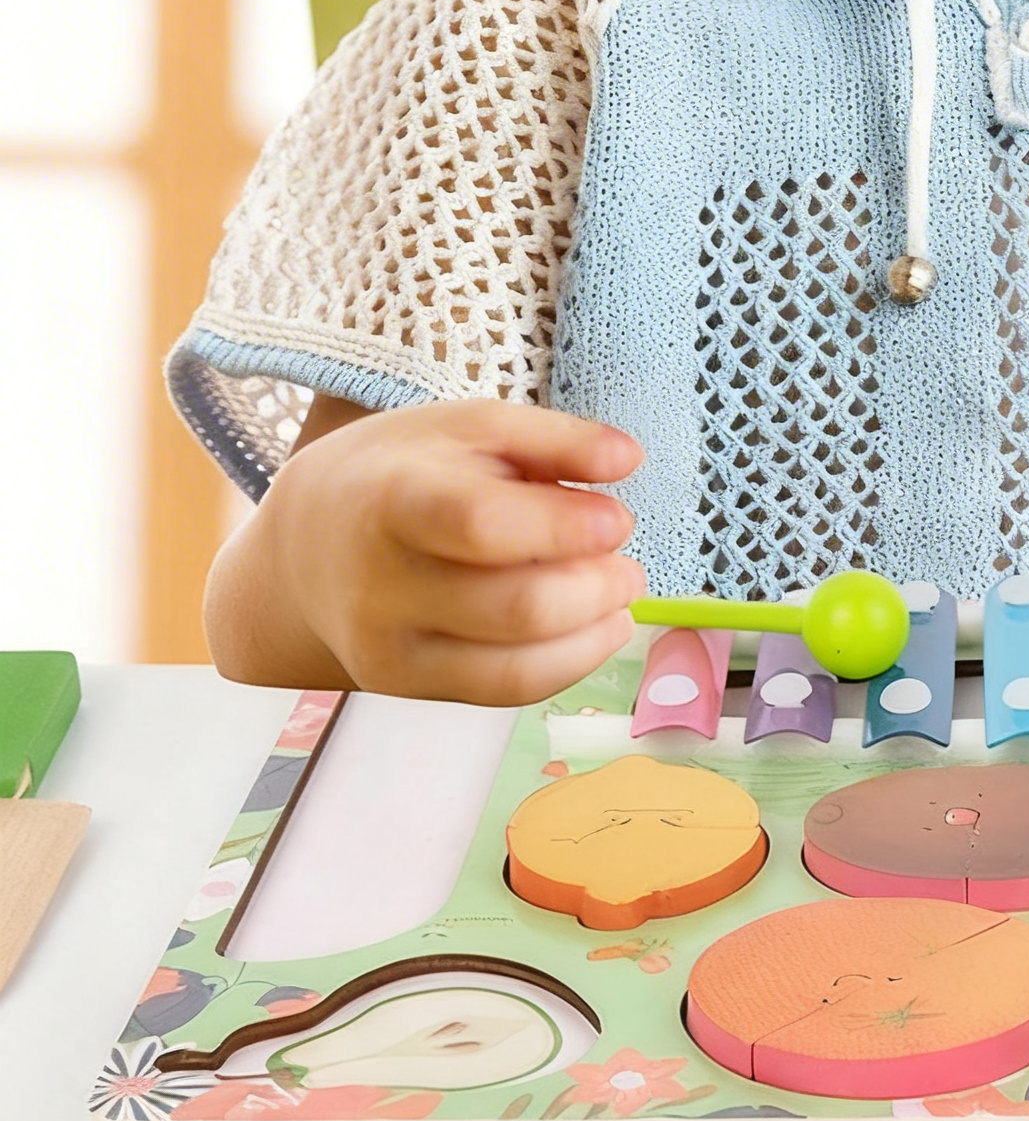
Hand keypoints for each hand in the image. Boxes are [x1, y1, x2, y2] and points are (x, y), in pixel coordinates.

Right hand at [229, 400, 646, 703]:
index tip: (617, 518)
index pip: (481, 526)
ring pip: (518, 668)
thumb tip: (627, 460)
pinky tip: (596, 626)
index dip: (565, 527)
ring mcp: (389, 651)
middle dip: (599, 586)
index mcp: (393, 500)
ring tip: (619, 591)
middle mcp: (382, 588)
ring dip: (594, 630)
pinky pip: (507, 693)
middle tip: (626, 558)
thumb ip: (555, 439)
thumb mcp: (472, 426)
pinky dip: (570, 662)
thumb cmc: (405, 472)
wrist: (308, 543)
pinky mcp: (408, 690)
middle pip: (517, 608)